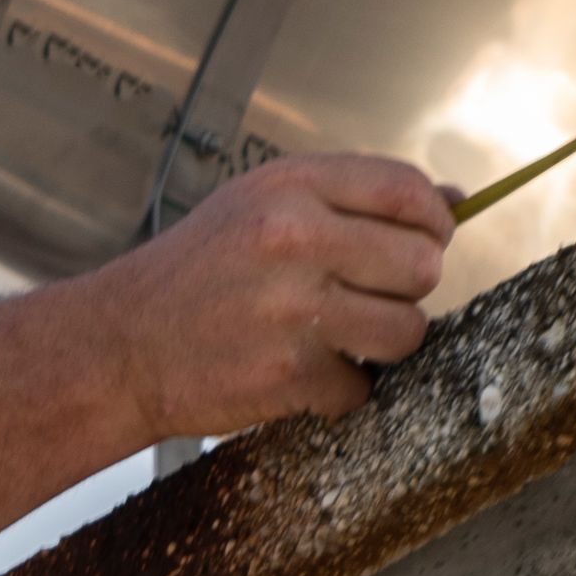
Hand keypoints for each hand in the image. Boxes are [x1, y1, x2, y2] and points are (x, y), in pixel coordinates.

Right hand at [57, 149, 454, 438]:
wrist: (118, 347)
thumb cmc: (195, 274)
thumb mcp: (259, 205)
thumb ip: (352, 199)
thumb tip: (456, 201)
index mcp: (290, 186)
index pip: (409, 191)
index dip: (430, 223)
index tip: (421, 242)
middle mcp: (294, 238)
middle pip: (422, 265)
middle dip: (403, 288)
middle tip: (361, 296)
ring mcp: (293, 309)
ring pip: (407, 330)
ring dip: (379, 343)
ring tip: (332, 336)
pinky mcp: (289, 374)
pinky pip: (362, 387)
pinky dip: (335, 390)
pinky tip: (294, 371)